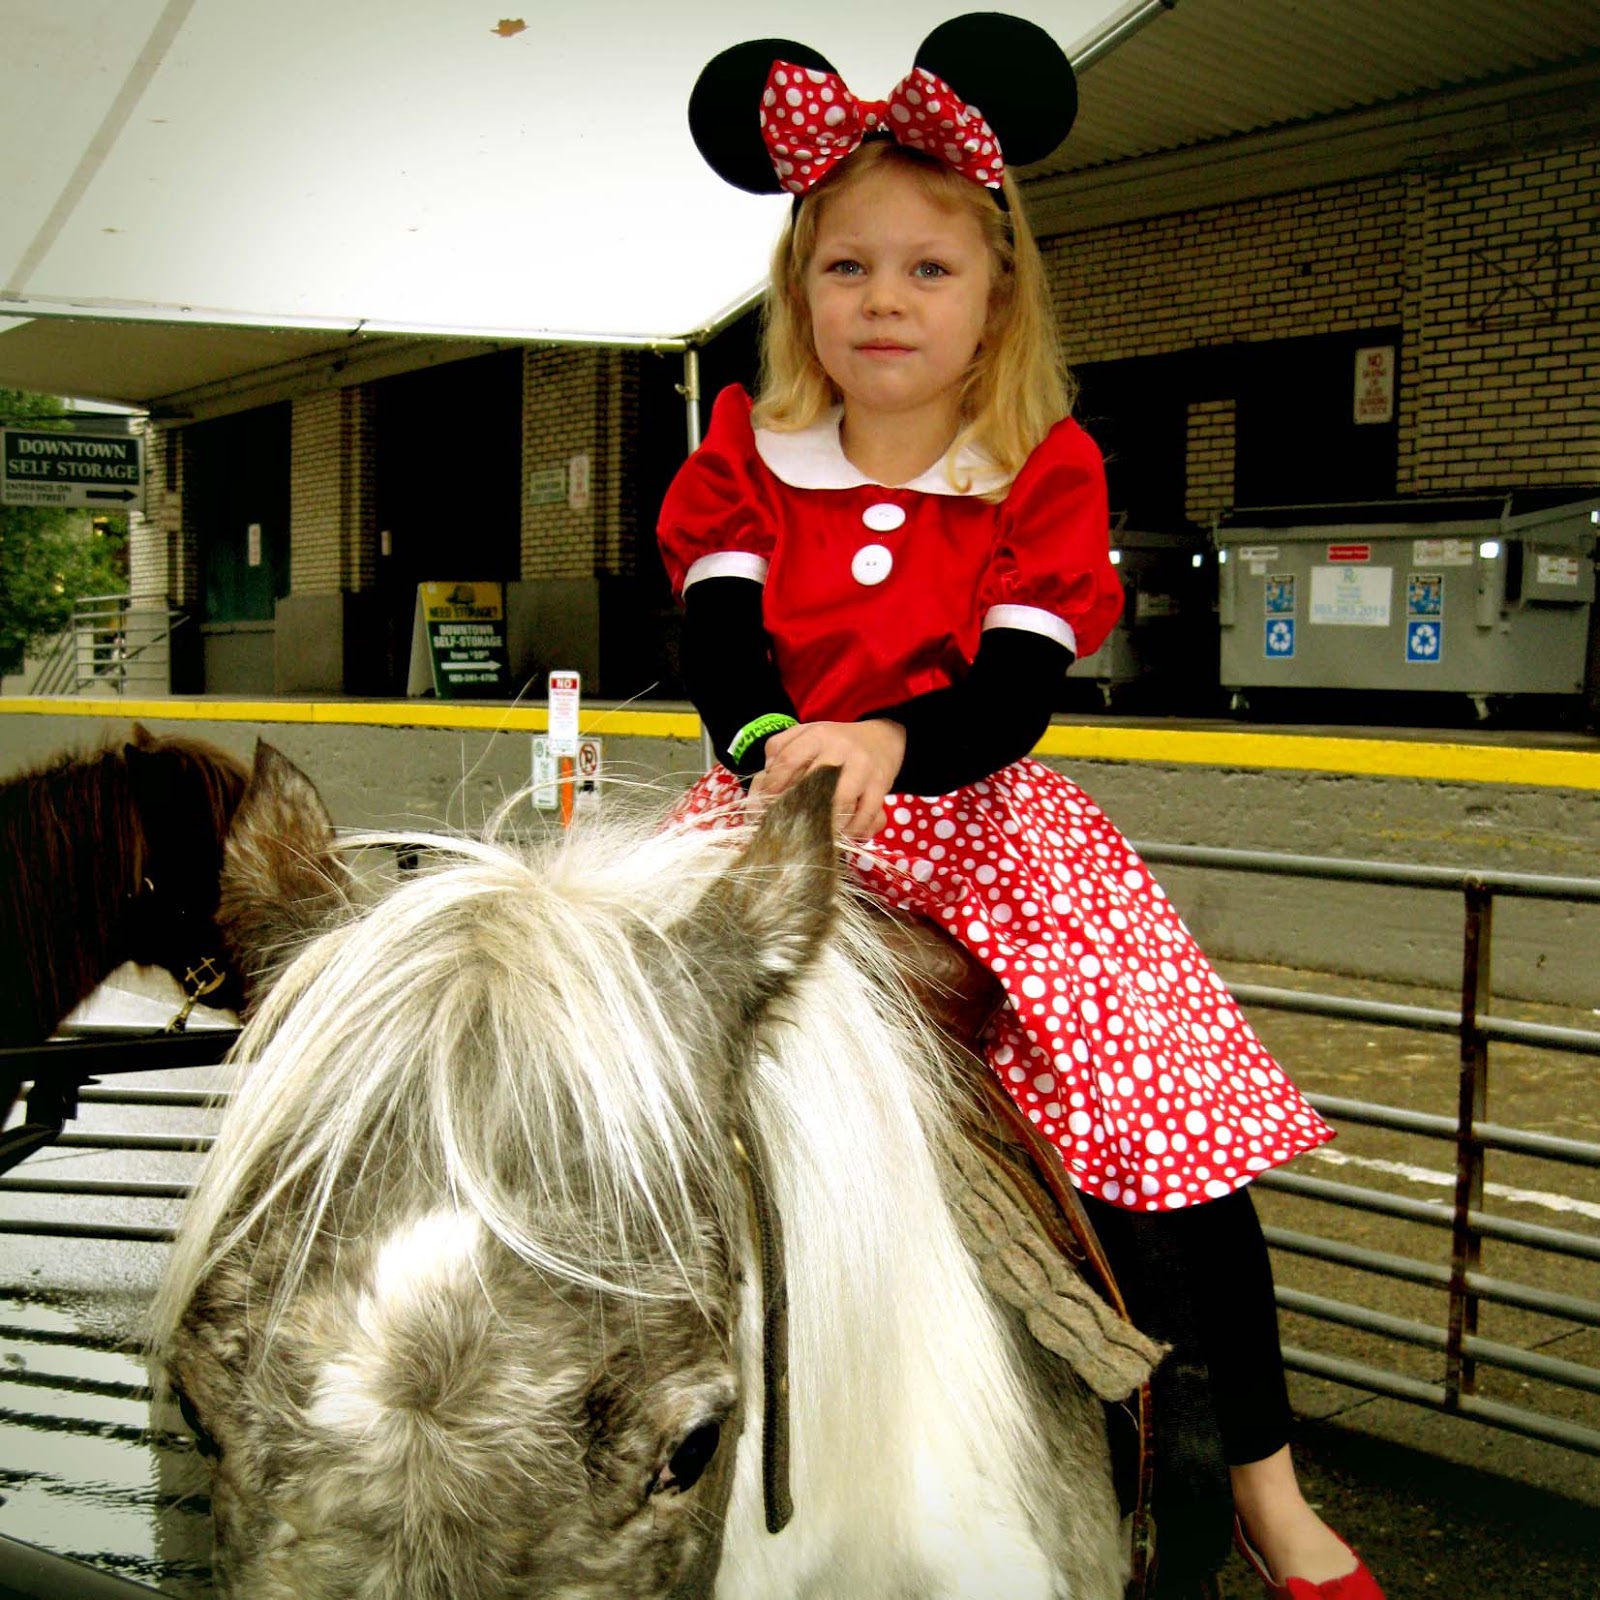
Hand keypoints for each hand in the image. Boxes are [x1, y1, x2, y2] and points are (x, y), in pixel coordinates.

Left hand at [749, 719, 906, 838]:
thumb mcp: (805, 736)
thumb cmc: (834, 744)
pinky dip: (854, 830)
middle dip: (799, 809)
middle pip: (814, 782)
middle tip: (789, 827)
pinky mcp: (880, 785)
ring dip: (827, 825)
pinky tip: (843, 838)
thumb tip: (761, 785)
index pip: (788, 759)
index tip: (766, 805)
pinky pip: (867, 814)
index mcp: (817, 735)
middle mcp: (841, 748)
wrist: (881, 738)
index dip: (773, 785)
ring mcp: (863, 767)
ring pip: (841, 802)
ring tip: (816, 839)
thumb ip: (779, 753)